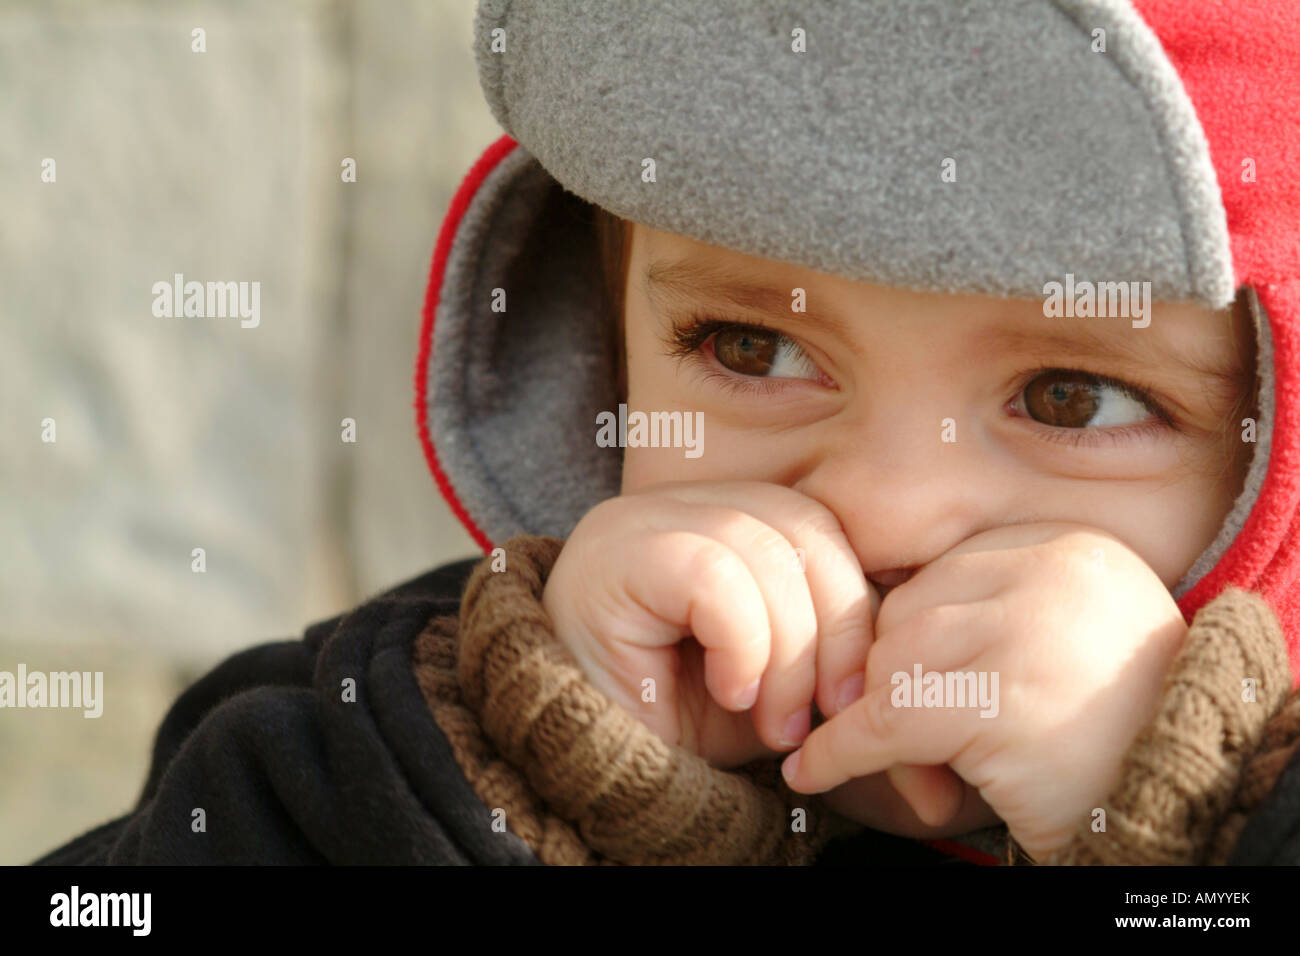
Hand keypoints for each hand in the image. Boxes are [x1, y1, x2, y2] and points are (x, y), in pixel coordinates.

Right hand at [541, 480, 877, 767]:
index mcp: (721, 518)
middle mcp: (678, 503)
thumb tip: (908, 649)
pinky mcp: (614, 549)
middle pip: (803, 526)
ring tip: (773, 722)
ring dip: (790, 652)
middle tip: (825, 716)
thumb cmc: (673, 729)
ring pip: (765, 547)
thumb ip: (826, 643)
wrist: (580, 768)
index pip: (817, 526)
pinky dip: (743, 641)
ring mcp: (640, 517)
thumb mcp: (772, 682)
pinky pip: (713, 572)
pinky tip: (730, 691)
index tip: (856, 696)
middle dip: (835, 630)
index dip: (853, 607)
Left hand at [780, 521, 1187, 858]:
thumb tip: (848, 635)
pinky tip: (812, 773)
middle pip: (903, 617)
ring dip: (881, 729)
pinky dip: (840, 751)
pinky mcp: (1003, 696)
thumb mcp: (1047, 642)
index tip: (894, 694)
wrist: (1185, 800)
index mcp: (1063, 544)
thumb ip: (973, 616)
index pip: (932, 579)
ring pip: (889, 665)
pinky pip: (884, 720)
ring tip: (925, 779)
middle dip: (890, 688)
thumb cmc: (1110, 732)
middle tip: (915, 753)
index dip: (906, 646)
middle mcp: (1046, 570)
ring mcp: (1025, 628)